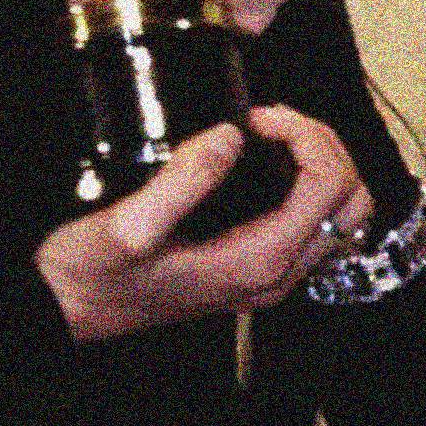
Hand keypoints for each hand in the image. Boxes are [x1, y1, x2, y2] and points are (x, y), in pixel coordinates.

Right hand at [36, 106, 374, 340]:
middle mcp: (275, 275)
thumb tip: (233, 136)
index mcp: (256, 260)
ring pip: (341, 214)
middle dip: (323, 145)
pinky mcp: (255, 267)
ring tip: (269, 132)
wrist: (73, 308)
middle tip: (269, 119)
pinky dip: (307, 182)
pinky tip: (263, 159)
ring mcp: (270, 275)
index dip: (306, 137)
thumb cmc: (95, 272)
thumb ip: (184, 181)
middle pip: (352, 202)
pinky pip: (313, 224)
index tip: (258, 116)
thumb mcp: (129, 225)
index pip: (329, 189)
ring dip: (320, 162)